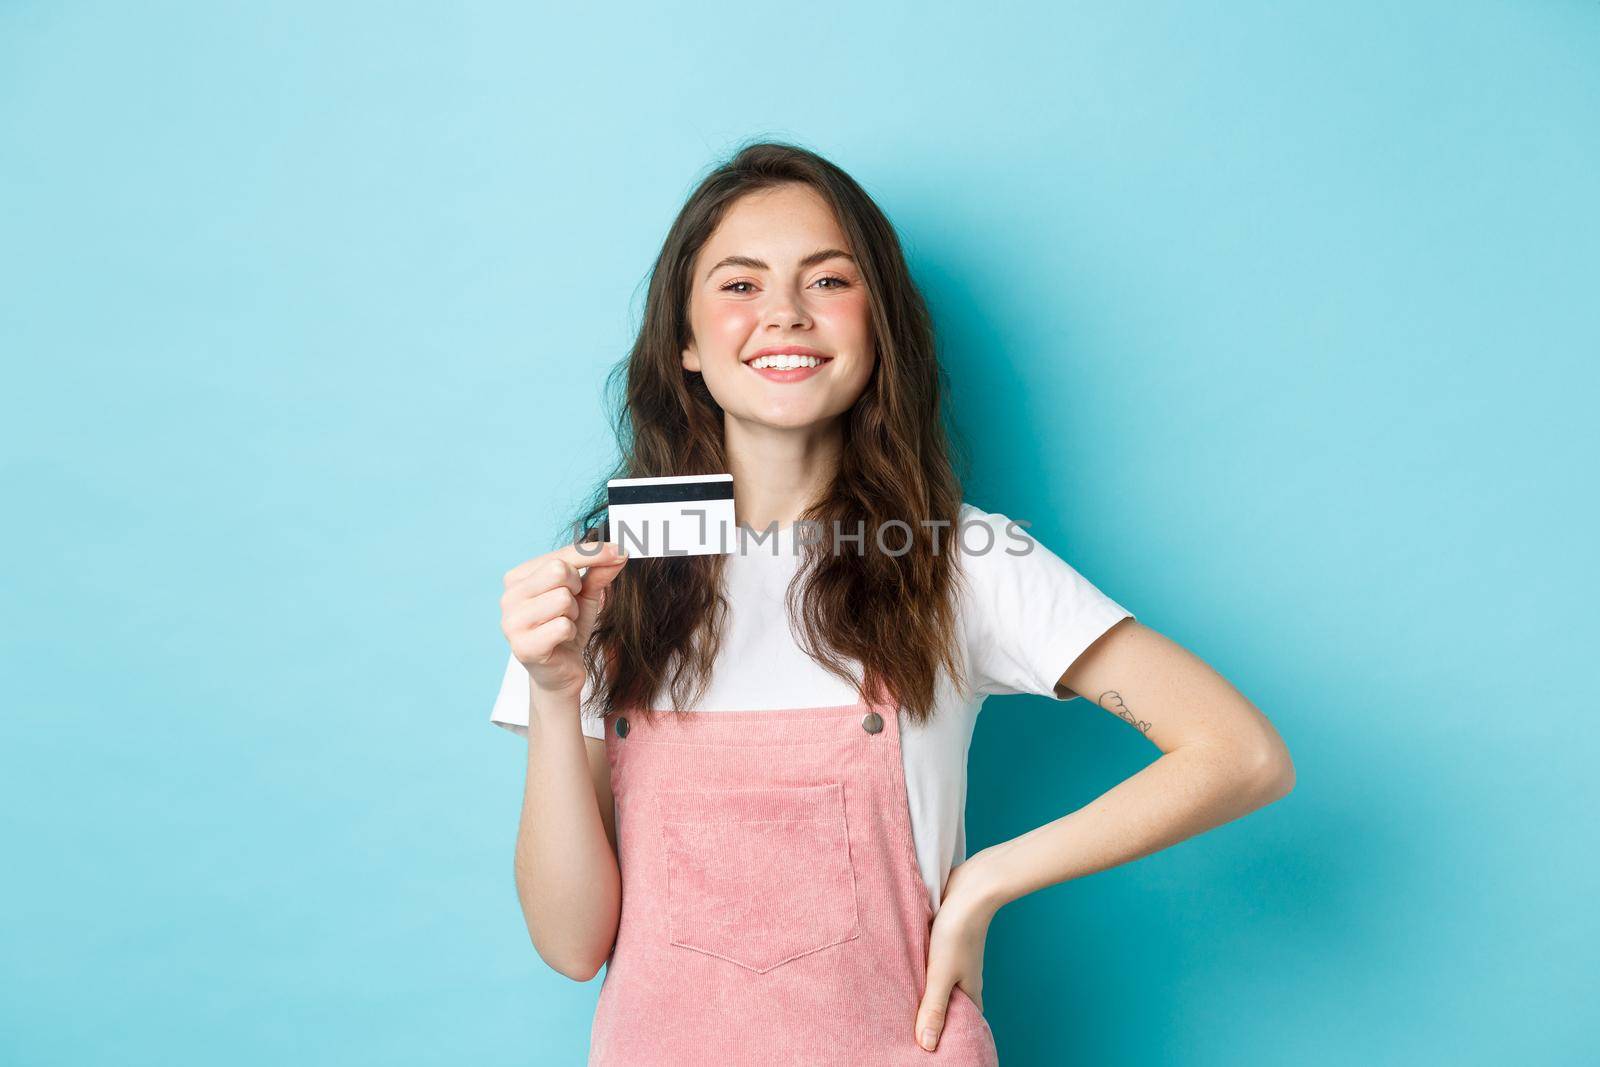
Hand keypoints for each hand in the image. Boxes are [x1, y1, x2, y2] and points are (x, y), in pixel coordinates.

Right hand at [499, 540, 627, 701]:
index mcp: (518, 578)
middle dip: (576, 589)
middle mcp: (508, 597)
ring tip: (564, 624)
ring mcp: (511, 622)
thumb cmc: (568, 627)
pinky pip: (562, 626)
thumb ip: (598, 571)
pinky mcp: (523, 646)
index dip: (593, 553)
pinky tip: (561, 640)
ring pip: (562, 599)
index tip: (620, 550)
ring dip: (573, 613)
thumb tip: (620, 551)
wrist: (560, 671)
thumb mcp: (585, 595)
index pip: (560, 555)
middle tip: (571, 607)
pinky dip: (570, 632)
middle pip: (559, 571)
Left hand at [915, 848, 1001, 1050]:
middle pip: (946, 1003)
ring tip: (897, 1002)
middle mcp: (963, 977)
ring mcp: (954, 959)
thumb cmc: (958, 931)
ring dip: (922, 990)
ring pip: (937, 982)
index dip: (947, 1036)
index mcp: (968, 991)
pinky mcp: (944, 941)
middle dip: (930, 1015)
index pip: (960, 1023)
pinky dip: (919, 969)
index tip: (928, 1049)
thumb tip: (928, 1046)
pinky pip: (930, 962)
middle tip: (904, 1029)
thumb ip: (933, 1008)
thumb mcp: (941, 974)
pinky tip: (903, 969)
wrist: (970, 889)